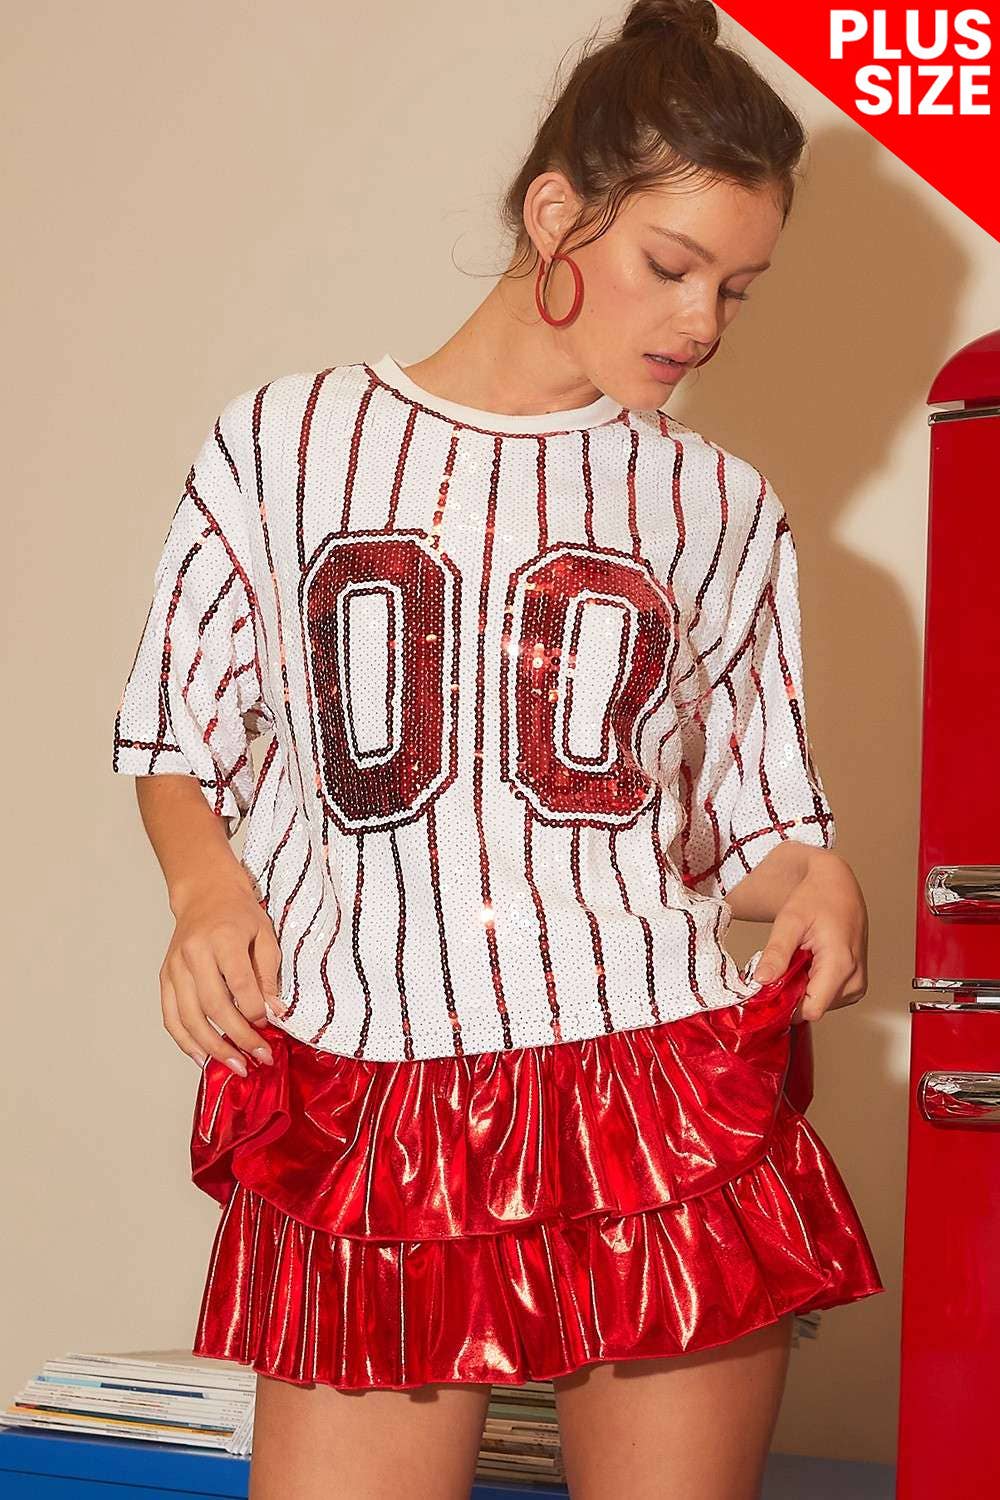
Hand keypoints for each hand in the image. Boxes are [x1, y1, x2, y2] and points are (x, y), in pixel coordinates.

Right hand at [159, 875, 285, 1073]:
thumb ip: (268, 974)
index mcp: (222, 938)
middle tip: (259, 1058)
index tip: (270, 1027)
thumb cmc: (239, 914)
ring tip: (236, 1066)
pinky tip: (203, 1058)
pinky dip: (185, 1042)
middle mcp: (194, 953)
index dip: (255, 1011)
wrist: (206, 894)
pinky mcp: (165, 977)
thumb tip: (274, 1011)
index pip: (239, 984)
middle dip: (238, 1037)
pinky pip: (171, 1017)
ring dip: (213, 1048)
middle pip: (214, 1005)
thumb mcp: (265, 935)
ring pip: (189, 1017)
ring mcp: (175, 967)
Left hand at [750, 851, 868, 1022]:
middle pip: (813, 1007)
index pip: (811, 1009)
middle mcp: (855, 979)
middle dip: (792, 992)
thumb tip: (762, 980)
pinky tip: (810, 962)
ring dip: (802, 988)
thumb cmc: (817, 898)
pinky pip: (827, 997)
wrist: (837, 886)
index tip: (769, 988)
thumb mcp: (789, 921)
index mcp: (841, 963)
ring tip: (800, 958)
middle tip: (784, 962)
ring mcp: (858, 984)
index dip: (786, 1004)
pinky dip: (813, 984)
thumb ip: (776, 952)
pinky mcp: (856, 984)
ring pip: (819, 1005)